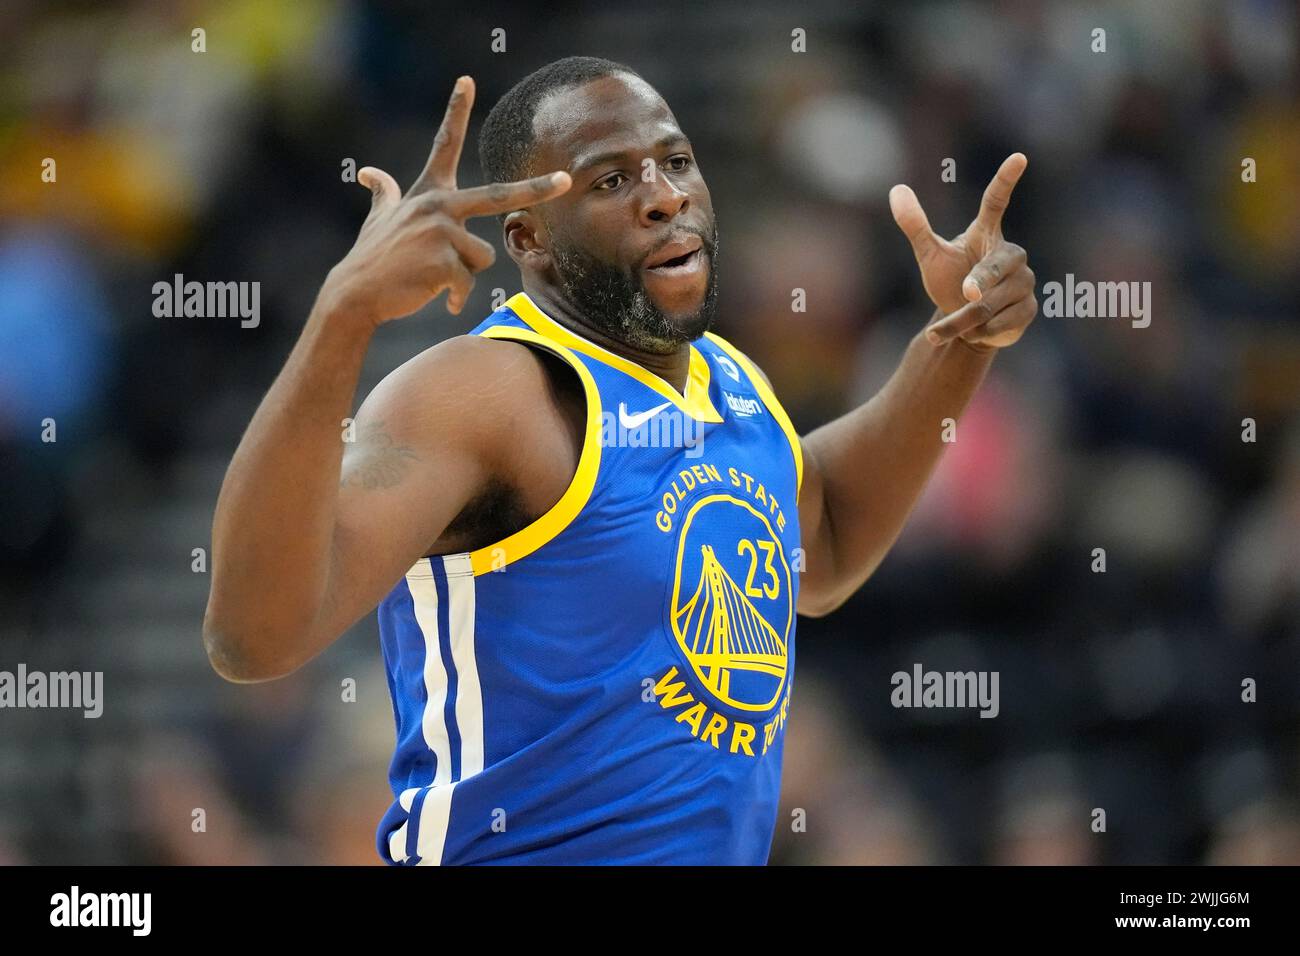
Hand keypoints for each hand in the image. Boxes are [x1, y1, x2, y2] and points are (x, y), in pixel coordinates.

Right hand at [323, 76, 571, 327]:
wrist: (356, 294)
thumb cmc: (372, 258)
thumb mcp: (379, 220)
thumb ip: (384, 195)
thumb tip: (368, 172)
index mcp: (428, 193)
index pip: (443, 144)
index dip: (455, 110)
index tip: (467, 80)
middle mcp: (437, 205)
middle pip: (498, 196)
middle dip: (536, 189)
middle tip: (566, 180)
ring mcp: (441, 233)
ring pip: (484, 257)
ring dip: (465, 274)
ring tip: (433, 276)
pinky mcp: (444, 262)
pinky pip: (469, 283)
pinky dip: (457, 298)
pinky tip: (439, 299)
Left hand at [889, 153, 1036, 350]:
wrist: (965, 325)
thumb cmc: (950, 282)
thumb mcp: (930, 255)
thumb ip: (915, 225)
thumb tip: (897, 189)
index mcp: (987, 235)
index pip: (996, 203)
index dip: (1005, 180)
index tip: (1018, 157)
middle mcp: (1012, 255)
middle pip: (996, 266)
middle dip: (979, 281)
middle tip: (966, 292)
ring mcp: (1025, 282)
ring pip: (992, 301)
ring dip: (965, 318)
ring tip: (958, 322)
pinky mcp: (1029, 309)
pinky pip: (1001, 323)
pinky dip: (979, 332)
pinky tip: (976, 332)